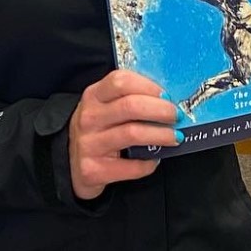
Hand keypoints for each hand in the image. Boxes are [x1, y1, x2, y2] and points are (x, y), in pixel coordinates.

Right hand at [68, 69, 178, 199]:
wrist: (73, 165)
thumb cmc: (99, 131)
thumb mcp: (105, 108)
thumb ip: (129, 99)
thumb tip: (168, 99)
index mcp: (93, 96)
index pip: (121, 81)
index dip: (149, 86)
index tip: (167, 95)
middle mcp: (88, 118)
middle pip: (131, 106)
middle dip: (161, 110)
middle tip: (177, 116)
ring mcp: (89, 144)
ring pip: (133, 133)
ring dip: (161, 135)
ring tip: (175, 137)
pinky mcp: (93, 169)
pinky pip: (131, 166)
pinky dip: (148, 163)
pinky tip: (154, 159)